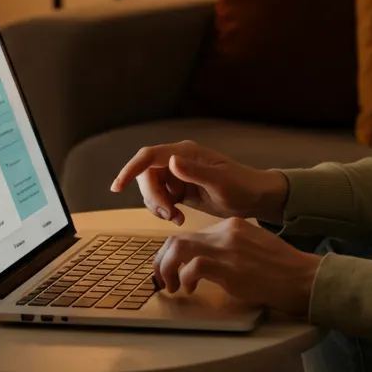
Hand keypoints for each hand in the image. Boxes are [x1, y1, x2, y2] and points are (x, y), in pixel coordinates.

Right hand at [110, 140, 288, 227]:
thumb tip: (171, 161)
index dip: (130, 169)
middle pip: (147, 176)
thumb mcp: (220, 182)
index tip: (117, 187)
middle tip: (170, 216)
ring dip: (158, 206)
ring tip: (178, 219)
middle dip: (153, 198)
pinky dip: (164, 210)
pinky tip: (179, 217)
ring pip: (151, 189)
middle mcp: (178, 160)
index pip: (149, 156)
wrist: (254, 197)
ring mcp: (178, 174)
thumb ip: (195, 172)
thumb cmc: (242, 187)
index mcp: (186, 152)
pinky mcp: (180, 188)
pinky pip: (160, 198)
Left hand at [153, 217, 321, 316]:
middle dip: (163, 260)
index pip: (192, 234)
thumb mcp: (253, 247)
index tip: (171, 268)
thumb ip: (230, 248)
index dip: (175, 253)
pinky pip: (193, 267)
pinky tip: (190, 289)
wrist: (302, 277)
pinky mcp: (229, 266)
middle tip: (161, 279)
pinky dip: (185, 279)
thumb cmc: (281, 269)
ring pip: (179, 248)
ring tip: (170, 286)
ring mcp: (227, 247)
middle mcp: (227, 231)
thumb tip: (204, 263)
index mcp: (233, 225)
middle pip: (178, 239)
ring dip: (167, 269)